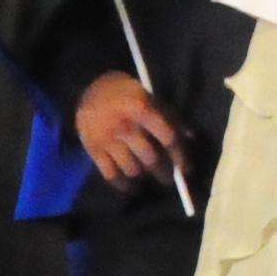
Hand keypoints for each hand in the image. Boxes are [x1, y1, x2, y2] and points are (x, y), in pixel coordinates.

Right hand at [72, 70, 186, 187]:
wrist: (86, 88)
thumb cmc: (124, 92)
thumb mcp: (148, 95)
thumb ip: (168, 115)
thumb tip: (190, 137)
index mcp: (142, 110)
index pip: (168, 138)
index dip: (180, 156)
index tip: (186, 169)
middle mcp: (126, 127)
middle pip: (151, 159)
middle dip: (163, 173)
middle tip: (168, 178)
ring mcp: (108, 140)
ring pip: (132, 170)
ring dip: (143, 177)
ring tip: (148, 178)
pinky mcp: (94, 150)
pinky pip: (110, 175)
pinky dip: (123, 185)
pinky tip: (131, 187)